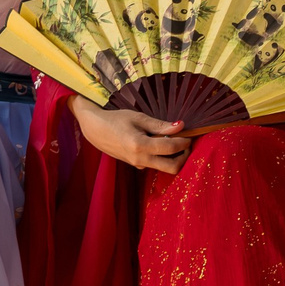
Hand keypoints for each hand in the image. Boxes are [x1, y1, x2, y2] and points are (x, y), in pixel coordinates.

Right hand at [72, 94, 191, 173]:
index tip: (189, 135)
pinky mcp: (135, 165)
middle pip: (171, 168)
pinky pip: (153, 164)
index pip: (171, 149)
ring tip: (174, 142)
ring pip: (163, 168)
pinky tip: (160, 144)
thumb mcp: (138, 117)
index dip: (184, 142)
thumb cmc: (116, 119)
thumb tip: (180, 126)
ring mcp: (137, 164)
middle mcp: (139, 159)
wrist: (94, 129)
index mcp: (140, 145)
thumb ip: (160, 125)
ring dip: (174, 158)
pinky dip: (162, 157)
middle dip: (183, 158)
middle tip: (186, 144)